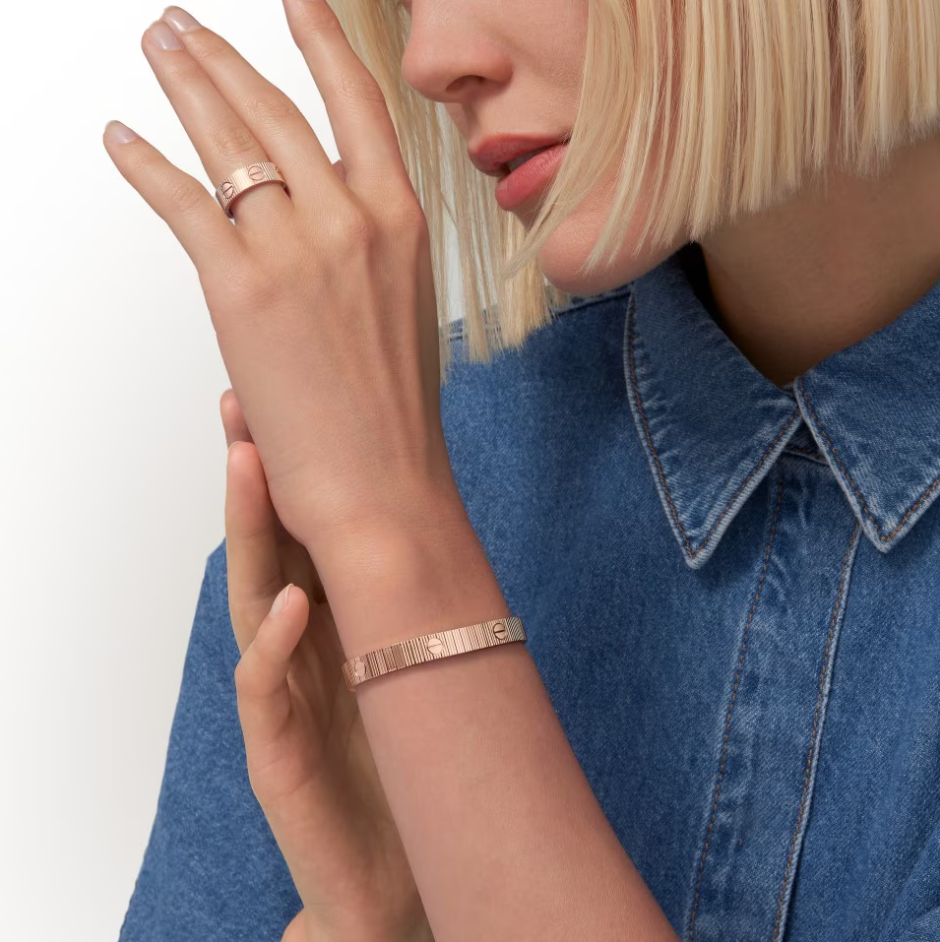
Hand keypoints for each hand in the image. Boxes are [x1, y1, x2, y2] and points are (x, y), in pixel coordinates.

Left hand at [104, 2, 456, 560]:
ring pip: (228, 140)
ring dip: (183, 86)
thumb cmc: (395, 413)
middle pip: (276, 109)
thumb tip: (317, 206)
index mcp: (405, 221)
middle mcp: (355, 218)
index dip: (322, 42)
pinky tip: (121, 140)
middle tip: (184, 29)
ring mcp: (299, 248)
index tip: (297, 4)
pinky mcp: (242, 288)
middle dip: (223, 59)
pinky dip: (144, 165)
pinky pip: (182, 201)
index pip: (358, 104)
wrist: (384, 485)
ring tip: (158, 50)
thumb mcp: (401, 307)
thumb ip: (364, 246)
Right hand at [221, 389, 432, 941]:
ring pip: (252, 603)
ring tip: (248, 465)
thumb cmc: (404, 759)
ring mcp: (280, 698)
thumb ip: (405, 603)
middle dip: (251, 481)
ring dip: (248, 535)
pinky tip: (290, 604)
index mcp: (327, 625)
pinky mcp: (277, 754)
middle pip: (265, 551)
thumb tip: (446, 525)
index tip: (290, 407)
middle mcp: (296, 650)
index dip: (290, 476)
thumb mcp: (410, 664)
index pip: (298, 537)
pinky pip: (264, 691)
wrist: (406, 865)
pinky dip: (274, 646)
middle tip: (240, 411)